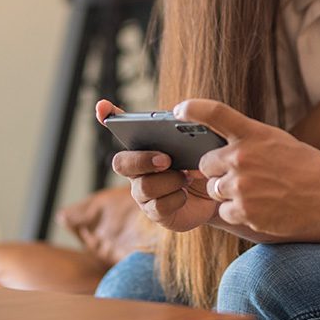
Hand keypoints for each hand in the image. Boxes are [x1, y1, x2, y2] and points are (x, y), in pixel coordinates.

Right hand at [95, 99, 217, 231]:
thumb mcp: (199, 143)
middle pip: (121, 163)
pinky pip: (158, 206)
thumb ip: (190, 134)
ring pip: (144, 187)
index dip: (107, 116)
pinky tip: (186, 193)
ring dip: (170, 180)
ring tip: (187, 177)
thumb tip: (186, 126)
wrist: (218, 194)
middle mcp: (137, 169)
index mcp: (145, 146)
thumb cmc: (203, 163)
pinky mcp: (155, 213)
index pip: (119, 127)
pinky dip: (176, 198)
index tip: (102, 106)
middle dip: (143, 160)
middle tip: (166, 159)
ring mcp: (143, 193)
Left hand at [182, 99, 319, 236]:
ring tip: (258, 190)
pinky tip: (261, 205)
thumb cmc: (302, 164)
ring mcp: (241, 186)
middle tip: (245, 173)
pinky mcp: (244, 212)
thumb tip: (217, 150)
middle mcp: (242, 157)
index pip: (215, 112)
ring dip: (228, 191)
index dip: (193, 108)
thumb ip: (246, 140)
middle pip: (205, 164)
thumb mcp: (275, 140)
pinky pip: (224, 211)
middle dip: (218, 170)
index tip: (179, 109)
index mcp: (252, 134)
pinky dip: (238, 210)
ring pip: (214, 189)